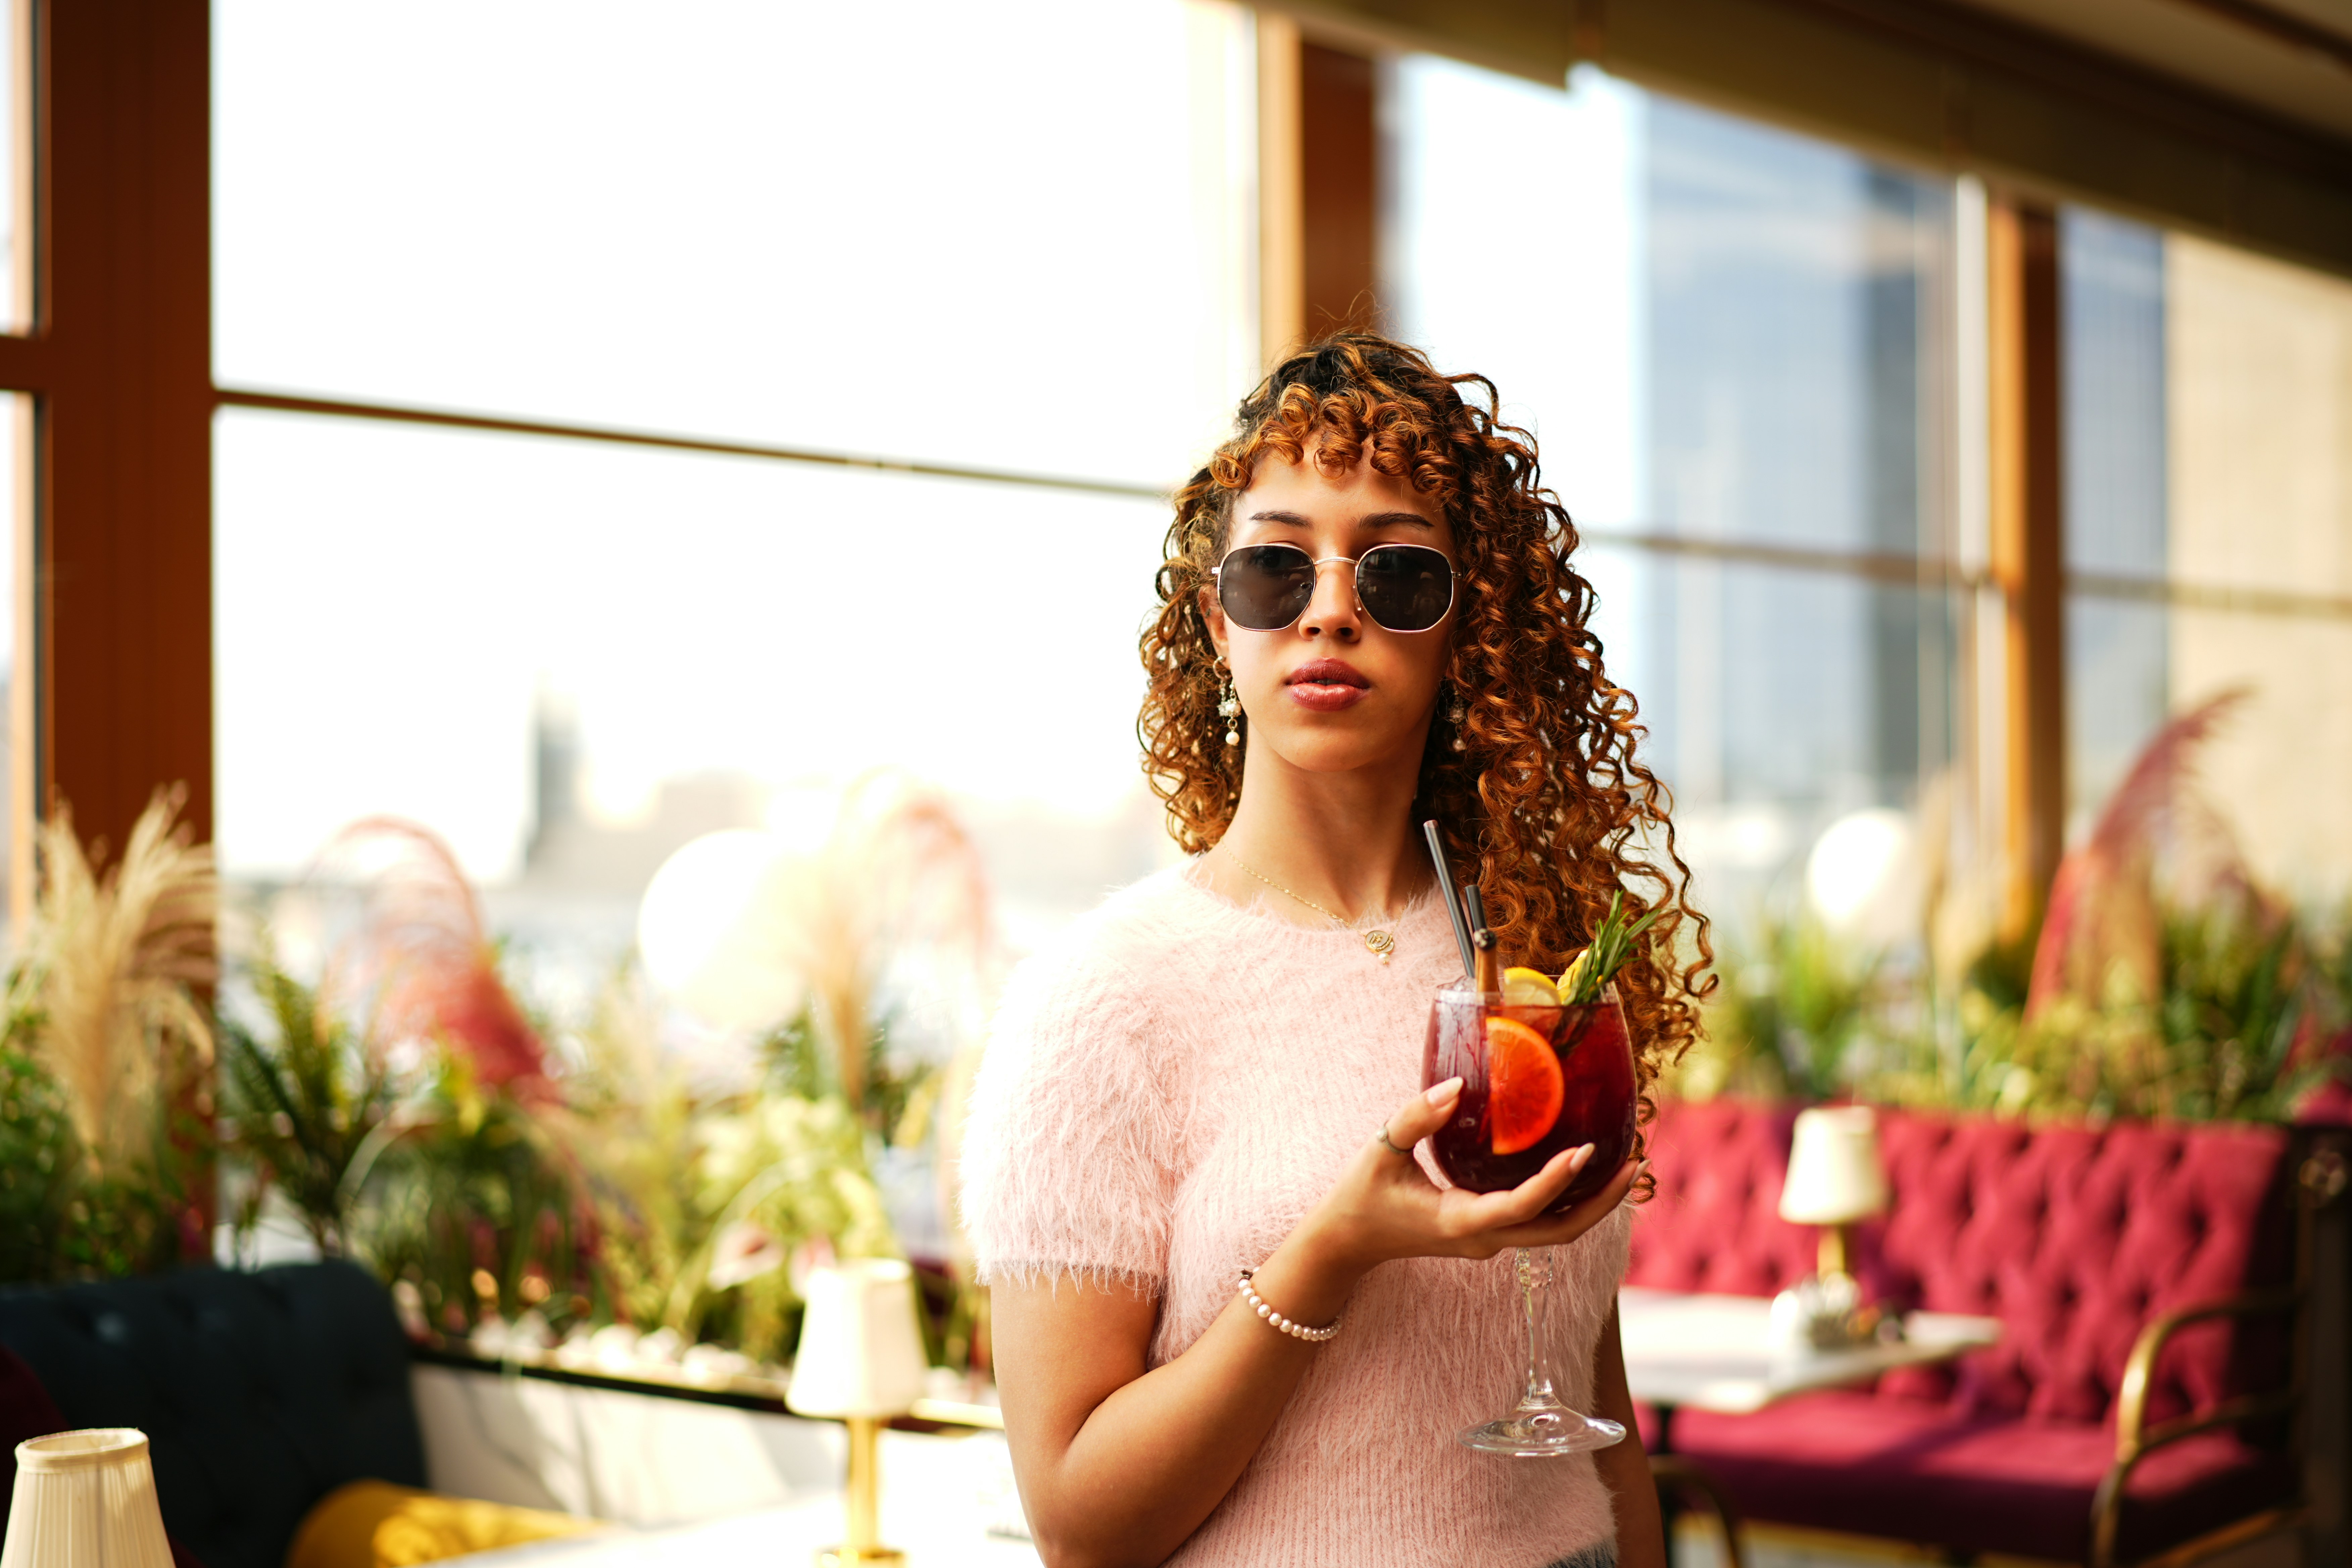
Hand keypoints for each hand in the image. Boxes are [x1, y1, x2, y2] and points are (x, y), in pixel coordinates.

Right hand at [1301, 1078, 1640, 1277]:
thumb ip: (1416, 1118)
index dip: (1556, 1182)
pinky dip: (1570, 1198)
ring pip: (1557, 1230)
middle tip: (1635, 1159)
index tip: (1586, 1150)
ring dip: (1594, 1201)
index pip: (1522, 1207)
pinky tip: (1587, 1167)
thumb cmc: (1361, 1196)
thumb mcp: (1380, 1152)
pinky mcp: (1490, 1232)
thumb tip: (1457, 1085)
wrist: (1348, 1243)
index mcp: (1460, 1222)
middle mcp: (1484, 1239)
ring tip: (1627, 1161)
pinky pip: (1542, 1221)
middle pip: (1560, 1231)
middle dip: (1602, 1200)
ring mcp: (1489, 1241)